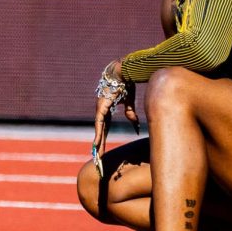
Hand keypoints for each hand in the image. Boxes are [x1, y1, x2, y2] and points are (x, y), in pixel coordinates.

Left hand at [91, 61, 136, 175]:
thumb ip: (130, 114)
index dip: (103, 139)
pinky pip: (100, 123)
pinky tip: (96, 142)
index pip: (105, 128)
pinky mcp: (102, 106)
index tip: (100, 150)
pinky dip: (98, 133)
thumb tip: (135, 126)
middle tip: (97, 159)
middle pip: (100, 132)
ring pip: (99, 130)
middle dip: (99, 146)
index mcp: (107, 111)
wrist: (123, 72)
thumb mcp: (129, 102)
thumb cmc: (126, 84)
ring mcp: (100, 109)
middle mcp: (101, 111)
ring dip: (98, 143)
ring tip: (96, 155)